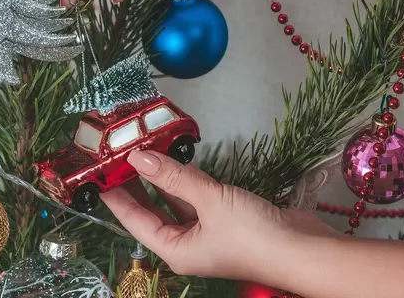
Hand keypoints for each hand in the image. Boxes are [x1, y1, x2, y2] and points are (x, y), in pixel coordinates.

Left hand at [101, 150, 338, 283]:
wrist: (304, 248)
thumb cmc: (254, 236)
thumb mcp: (209, 202)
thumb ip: (174, 177)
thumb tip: (139, 157)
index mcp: (175, 250)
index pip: (135, 221)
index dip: (116, 197)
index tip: (99, 175)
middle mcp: (187, 243)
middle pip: (152, 211)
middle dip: (135, 186)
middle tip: (117, 158)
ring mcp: (206, 230)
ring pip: (175, 201)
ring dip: (161, 178)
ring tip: (141, 152)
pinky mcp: (224, 217)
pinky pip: (196, 196)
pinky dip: (186, 179)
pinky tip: (176, 160)